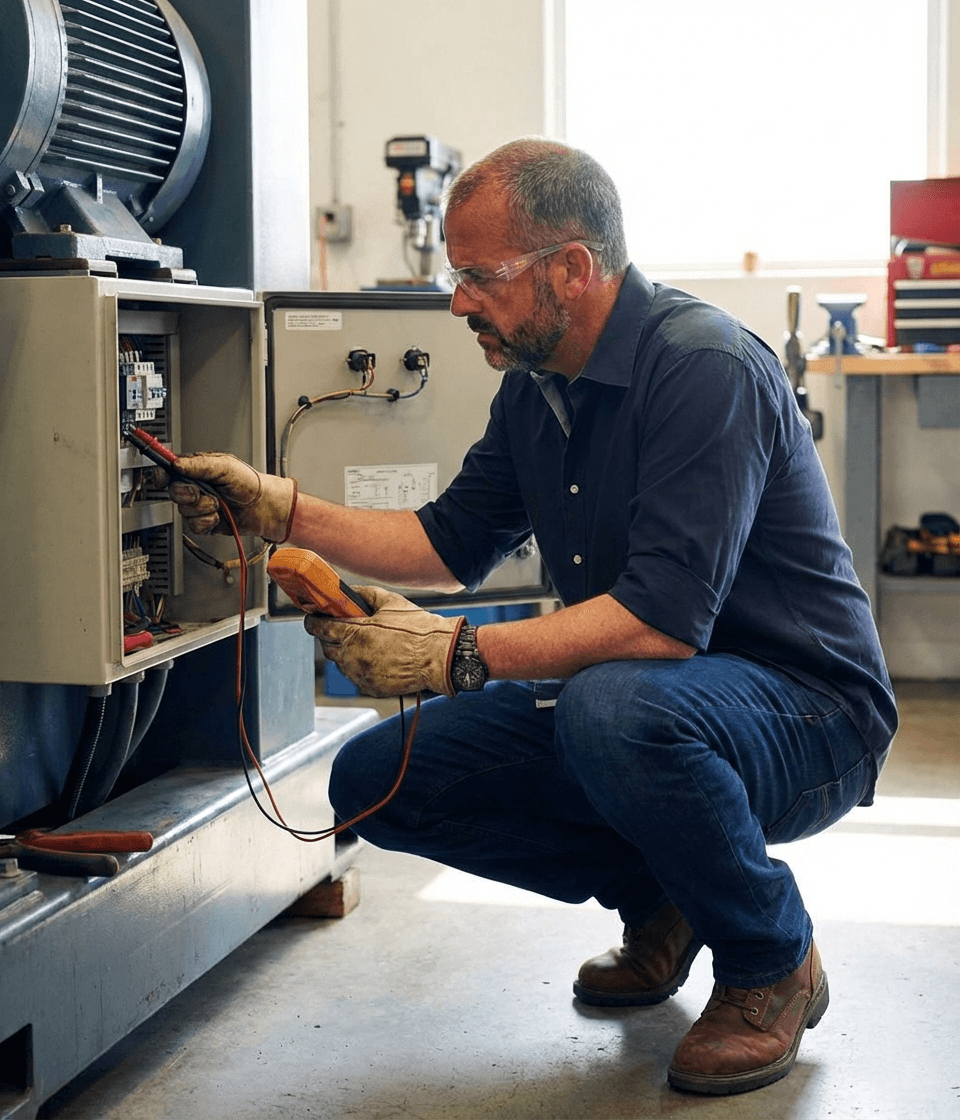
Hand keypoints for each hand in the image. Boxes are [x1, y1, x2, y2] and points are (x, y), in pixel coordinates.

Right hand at [169, 452, 297, 542]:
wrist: (265, 507)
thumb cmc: (250, 483)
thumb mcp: (225, 466)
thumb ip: (199, 464)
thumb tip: (176, 463)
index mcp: (197, 470)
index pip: (169, 470)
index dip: (161, 474)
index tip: (161, 478)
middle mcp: (196, 487)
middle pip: (173, 492)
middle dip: (188, 494)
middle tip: (203, 492)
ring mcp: (200, 506)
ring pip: (184, 511)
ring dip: (202, 509)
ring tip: (219, 504)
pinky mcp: (205, 523)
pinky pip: (194, 526)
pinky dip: (207, 522)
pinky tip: (219, 516)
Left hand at [306, 586, 463, 697]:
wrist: (438, 657)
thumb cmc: (417, 629)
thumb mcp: (391, 602)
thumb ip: (365, 594)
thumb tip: (350, 591)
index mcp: (353, 633)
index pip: (319, 628)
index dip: (314, 621)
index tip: (315, 618)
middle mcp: (352, 657)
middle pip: (327, 647)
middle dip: (331, 637)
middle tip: (344, 629)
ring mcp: (360, 675)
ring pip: (341, 664)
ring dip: (346, 653)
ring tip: (365, 644)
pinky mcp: (370, 688)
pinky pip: (357, 677)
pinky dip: (360, 668)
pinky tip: (376, 659)